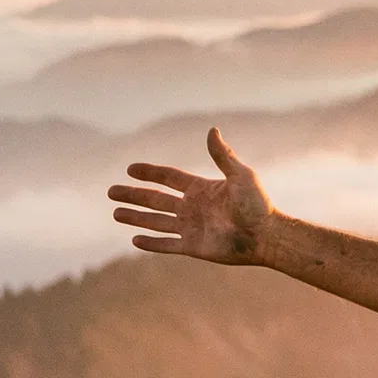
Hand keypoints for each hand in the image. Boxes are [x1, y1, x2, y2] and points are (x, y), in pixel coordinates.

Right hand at [107, 127, 275, 265]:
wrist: (266, 236)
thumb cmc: (257, 205)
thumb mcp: (241, 176)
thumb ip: (222, 156)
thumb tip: (212, 129)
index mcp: (202, 189)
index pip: (169, 178)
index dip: (150, 173)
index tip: (130, 169)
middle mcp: (193, 208)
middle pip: (156, 200)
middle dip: (134, 195)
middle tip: (110, 191)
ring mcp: (192, 228)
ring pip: (156, 222)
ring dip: (136, 217)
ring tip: (115, 213)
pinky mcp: (194, 247)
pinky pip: (167, 244)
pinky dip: (152, 243)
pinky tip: (134, 240)